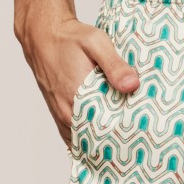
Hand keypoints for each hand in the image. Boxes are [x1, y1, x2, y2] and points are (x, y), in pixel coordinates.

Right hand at [17, 14, 139, 146]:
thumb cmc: (70, 38)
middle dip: (115, 145)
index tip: (140, 143)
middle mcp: (67, 112)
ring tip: (124, 149)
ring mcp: (61, 114)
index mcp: (77, 99)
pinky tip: (104, 141)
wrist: (43, 34)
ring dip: (101, 144)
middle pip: (94, 141)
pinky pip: (74, 135)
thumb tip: (132, 85)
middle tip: (138, 147)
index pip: (102, 133)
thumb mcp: (97, 44)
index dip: (122, 140)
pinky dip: (88, 140)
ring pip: (83, 141)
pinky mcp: (59, 112)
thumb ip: (115, 65)